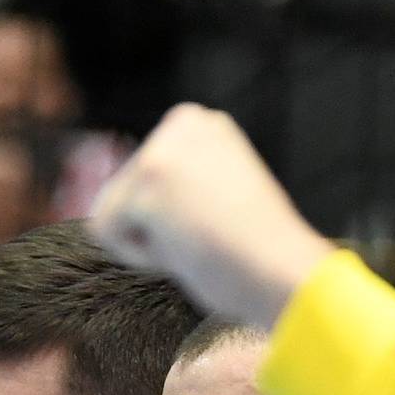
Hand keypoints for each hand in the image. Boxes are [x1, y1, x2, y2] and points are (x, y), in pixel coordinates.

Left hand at [90, 104, 332, 324]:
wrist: (285, 272)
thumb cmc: (259, 256)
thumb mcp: (216, 201)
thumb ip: (180, 191)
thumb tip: (128, 209)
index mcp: (201, 125)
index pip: (144, 182)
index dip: (173, 221)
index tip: (219, 226)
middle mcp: (182, 122)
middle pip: (124, 193)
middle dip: (158, 230)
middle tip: (210, 239)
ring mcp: (164, 146)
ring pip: (114, 212)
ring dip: (152, 243)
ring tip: (200, 242)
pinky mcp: (150, 176)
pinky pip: (108, 233)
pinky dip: (141, 256)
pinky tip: (187, 247)